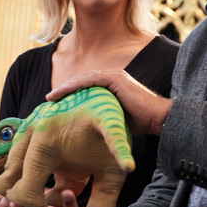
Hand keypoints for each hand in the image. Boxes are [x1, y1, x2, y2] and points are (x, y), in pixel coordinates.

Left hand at [46, 69, 172, 135]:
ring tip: (51, 98)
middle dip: (64, 91)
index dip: (70, 95)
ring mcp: (114, 76)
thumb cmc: (140, 124)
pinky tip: (62, 93)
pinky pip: (89, 80)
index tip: (55, 105)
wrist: (158, 119)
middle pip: (82, 82)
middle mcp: (112, 78)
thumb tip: (85, 130)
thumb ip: (102, 118)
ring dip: (65, 88)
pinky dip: (74, 85)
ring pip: (83, 80)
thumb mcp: (114, 119)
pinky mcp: (115, 79)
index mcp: (112, 86)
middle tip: (48, 101)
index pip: (86, 88)